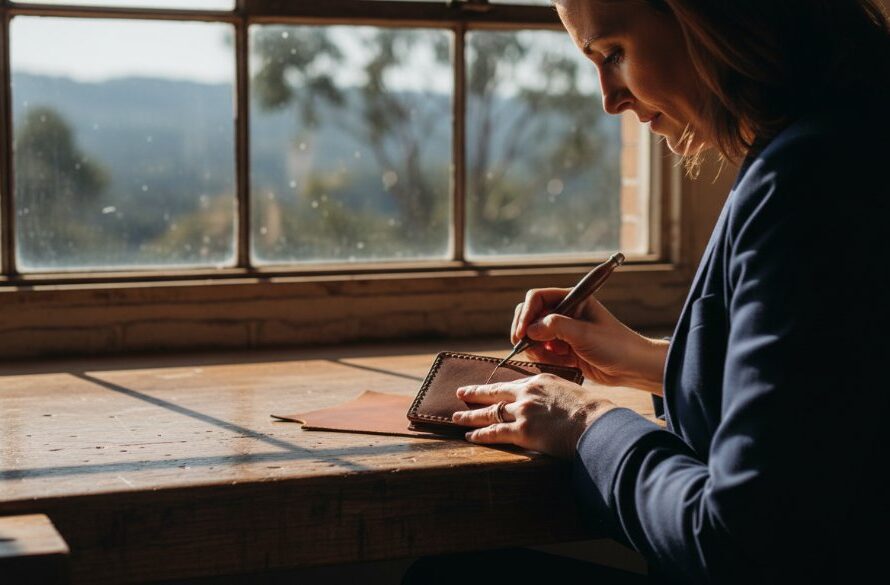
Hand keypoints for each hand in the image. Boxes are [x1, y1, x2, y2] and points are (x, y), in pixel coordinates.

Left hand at [451, 373, 617, 458]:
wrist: (596, 424)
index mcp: (540, 381)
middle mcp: (527, 393)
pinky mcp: (522, 431)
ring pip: (489, 412)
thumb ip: (554, 395)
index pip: (511, 383)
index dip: (496, 387)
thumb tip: (552, 405)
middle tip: (460, 392)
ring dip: (470, 415)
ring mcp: (523, 411)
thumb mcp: (570, 392)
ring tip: (456, 417)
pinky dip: (479, 434)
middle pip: (494, 393)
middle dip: (475, 393)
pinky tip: (469, 436)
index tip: (487, 387)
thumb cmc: (592, 412)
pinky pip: (494, 433)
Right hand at [511, 288, 667, 392]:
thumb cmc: (615, 345)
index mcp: (573, 299)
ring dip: (535, 347)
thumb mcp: (584, 334)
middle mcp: (565, 312)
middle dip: (525, 331)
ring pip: (533, 335)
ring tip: (552, 357)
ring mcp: (563, 331)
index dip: (526, 313)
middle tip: (524, 347)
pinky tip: (560, 363)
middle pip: (530, 315)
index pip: (537, 297)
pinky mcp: (563, 348)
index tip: (522, 333)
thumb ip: (555, 327)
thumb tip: (529, 330)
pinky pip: (542, 351)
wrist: (633, 368)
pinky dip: (544, 358)